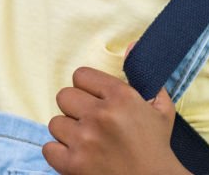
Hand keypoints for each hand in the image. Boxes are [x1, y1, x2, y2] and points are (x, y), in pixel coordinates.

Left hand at [43, 65, 190, 174]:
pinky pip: (48, 148)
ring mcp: (84, 140)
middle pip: (64, 97)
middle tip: (89, 123)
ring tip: (86, 142)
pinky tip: (76, 156)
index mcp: (120, 97)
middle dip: (75, 110)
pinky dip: (59, 154)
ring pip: (55, 123)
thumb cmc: (157, 148)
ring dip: (68, 133)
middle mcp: (100, 115)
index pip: (80, 75)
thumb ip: (143, 77)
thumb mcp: (160, 109)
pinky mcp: (73, 165)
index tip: (94, 101)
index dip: (86, 89)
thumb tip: (131, 45)